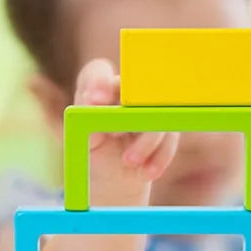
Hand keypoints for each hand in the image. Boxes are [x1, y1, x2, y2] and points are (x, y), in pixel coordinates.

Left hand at [74, 58, 178, 205]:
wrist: (112, 179)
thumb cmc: (92, 156)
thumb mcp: (81, 145)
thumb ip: (83, 127)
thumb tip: (91, 109)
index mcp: (97, 91)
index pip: (97, 72)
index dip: (97, 81)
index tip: (93, 100)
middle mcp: (123, 94)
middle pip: (132, 89)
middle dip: (126, 111)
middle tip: (114, 134)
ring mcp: (147, 108)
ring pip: (154, 112)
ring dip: (144, 139)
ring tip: (128, 161)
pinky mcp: (166, 127)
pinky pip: (170, 134)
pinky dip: (159, 155)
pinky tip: (148, 172)